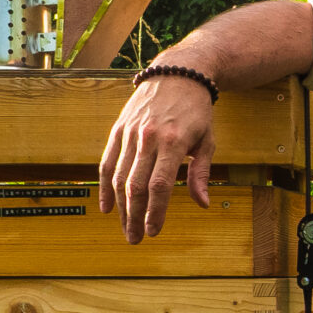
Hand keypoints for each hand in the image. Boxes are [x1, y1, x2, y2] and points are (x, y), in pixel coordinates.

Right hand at [98, 74, 217, 241]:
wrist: (177, 74)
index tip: (154, 231)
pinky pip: (107, 161)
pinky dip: (105, 186)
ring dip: (121, 207)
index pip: (160, 185)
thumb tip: (202, 203)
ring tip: (126, 228)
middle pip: (136, 185)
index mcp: (174, 142)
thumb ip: (201, 173)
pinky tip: (107, 207)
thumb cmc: (196, 111)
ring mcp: (130, 133)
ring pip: (119, 177)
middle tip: (136, 239)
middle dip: (135, 216)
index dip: (155, 211)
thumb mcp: (207, 140)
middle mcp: (148, 138)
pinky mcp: (118, 129)